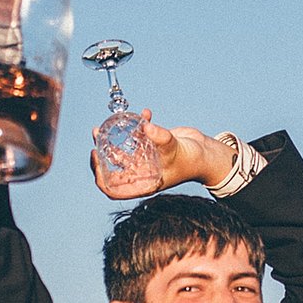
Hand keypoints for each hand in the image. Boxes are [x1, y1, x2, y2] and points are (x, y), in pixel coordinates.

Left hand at [90, 114, 234, 199]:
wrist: (206, 153)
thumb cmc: (192, 160)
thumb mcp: (175, 150)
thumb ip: (160, 138)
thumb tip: (145, 126)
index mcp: (143, 183)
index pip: (113, 189)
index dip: (100, 176)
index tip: (96, 157)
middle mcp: (141, 173)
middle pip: (113, 167)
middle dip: (102, 151)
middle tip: (98, 134)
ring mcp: (145, 160)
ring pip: (122, 150)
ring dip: (113, 137)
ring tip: (106, 124)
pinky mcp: (151, 146)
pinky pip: (138, 136)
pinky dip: (139, 124)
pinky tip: (145, 113)